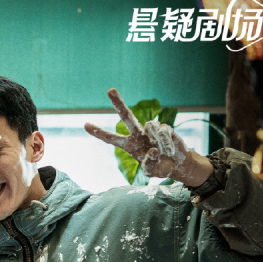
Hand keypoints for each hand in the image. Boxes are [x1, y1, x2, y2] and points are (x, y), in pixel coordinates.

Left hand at [84, 88, 209, 182]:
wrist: (177, 164)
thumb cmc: (160, 168)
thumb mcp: (152, 172)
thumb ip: (149, 164)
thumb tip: (152, 150)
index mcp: (129, 145)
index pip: (111, 138)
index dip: (99, 132)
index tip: (85, 124)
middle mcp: (137, 134)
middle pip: (126, 116)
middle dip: (118, 102)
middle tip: (110, 89)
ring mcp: (150, 129)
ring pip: (150, 126)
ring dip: (158, 141)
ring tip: (164, 152)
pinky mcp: (164, 127)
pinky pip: (163, 130)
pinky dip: (167, 141)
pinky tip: (170, 148)